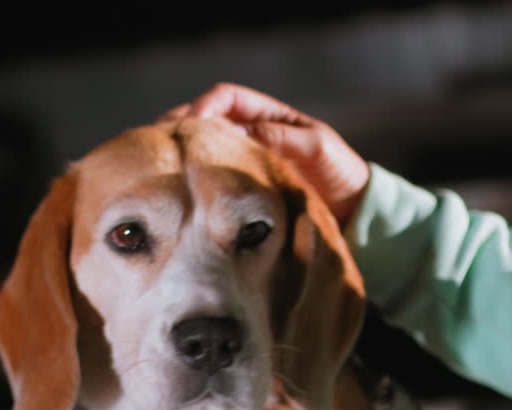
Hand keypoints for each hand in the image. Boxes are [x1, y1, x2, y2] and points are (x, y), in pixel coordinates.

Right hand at [163, 83, 369, 225]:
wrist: (352, 210)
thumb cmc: (341, 173)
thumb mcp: (317, 147)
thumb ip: (281, 136)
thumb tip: (239, 129)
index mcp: (268, 116)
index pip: (225, 97)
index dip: (204, 105)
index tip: (191, 125)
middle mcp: (251, 133)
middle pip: (205, 118)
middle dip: (180, 125)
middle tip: (159, 141)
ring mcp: (243, 160)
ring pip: (202, 147)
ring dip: (180, 150)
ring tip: (159, 161)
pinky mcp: (240, 187)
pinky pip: (210, 174)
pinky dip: (190, 176)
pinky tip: (177, 185)